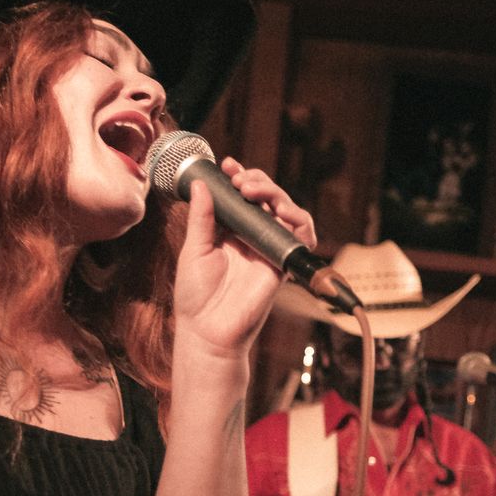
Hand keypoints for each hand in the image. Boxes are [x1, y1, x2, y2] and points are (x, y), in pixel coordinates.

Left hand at [173, 158, 315, 358]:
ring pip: (286, 211)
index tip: (228, 164)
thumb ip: (201, 217)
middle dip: (257, 181)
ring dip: (276, 194)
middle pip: (266, 198)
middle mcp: (250, 237)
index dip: (239, 177)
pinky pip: (300, 236)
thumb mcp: (194, 249)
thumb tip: (202, 184)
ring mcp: (267, 249)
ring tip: (254, 190)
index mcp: (229, 231)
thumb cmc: (196, 296)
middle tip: (240, 180)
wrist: (208, 331)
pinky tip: (280, 212)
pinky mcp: (281, 263)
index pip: (241, 196)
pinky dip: (297, 220)